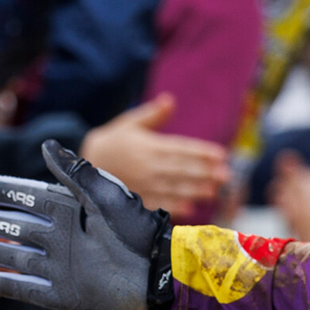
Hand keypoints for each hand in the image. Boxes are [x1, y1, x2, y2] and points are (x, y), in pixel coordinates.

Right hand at [0, 140, 163, 309]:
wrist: (160, 272)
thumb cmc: (137, 228)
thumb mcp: (105, 195)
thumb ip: (75, 173)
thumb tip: (46, 146)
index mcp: (69, 210)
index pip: (24, 197)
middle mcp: (60, 237)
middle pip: (11, 228)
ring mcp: (60, 267)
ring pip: (13, 258)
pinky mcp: (64, 294)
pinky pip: (30, 290)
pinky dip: (8, 285)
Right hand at [79, 93, 229, 209]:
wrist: (83, 166)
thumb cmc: (112, 142)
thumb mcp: (130, 123)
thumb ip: (153, 115)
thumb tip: (170, 100)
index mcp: (148, 145)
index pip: (180, 148)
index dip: (201, 152)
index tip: (221, 154)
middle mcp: (147, 165)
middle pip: (181, 169)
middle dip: (204, 172)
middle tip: (226, 175)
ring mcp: (142, 184)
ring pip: (173, 187)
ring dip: (195, 190)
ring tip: (214, 191)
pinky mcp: (136, 199)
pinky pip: (157, 204)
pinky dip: (173, 207)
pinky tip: (191, 210)